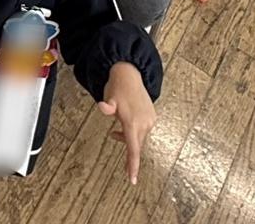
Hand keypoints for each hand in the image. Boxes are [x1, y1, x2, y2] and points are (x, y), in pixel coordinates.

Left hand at [98, 63, 155, 185]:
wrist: (129, 75)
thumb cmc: (117, 88)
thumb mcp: (109, 98)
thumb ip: (107, 107)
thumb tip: (102, 107)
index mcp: (132, 122)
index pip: (133, 149)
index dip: (133, 166)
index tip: (133, 179)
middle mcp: (144, 123)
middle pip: (135, 145)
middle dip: (127, 149)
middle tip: (118, 147)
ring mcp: (150, 120)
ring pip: (138, 137)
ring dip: (128, 136)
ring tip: (117, 127)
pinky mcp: (152, 117)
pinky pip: (142, 130)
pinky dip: (134, 130)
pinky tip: (128, 119)